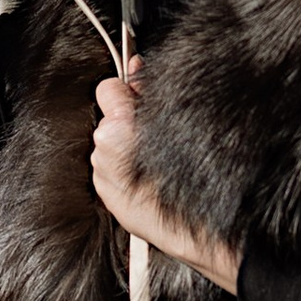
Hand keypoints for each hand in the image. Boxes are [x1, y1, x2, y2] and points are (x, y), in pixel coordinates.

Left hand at [90, 66, 241, 290]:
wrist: (198, 228)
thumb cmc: (196, 177)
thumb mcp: (176, 120)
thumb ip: (148, 94)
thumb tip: (137, 71)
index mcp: (115, 131)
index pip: (108, 89)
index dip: (128, 90)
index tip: (140, 94)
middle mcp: (102, 154)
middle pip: (108, 117)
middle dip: (128, 120)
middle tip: (156, 134)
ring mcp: (103, 176)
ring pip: (109, 145)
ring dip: (126, 147)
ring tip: (155, 161)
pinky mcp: (107, 195)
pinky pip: (111, 170)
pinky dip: (125, 170)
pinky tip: (148, 177)